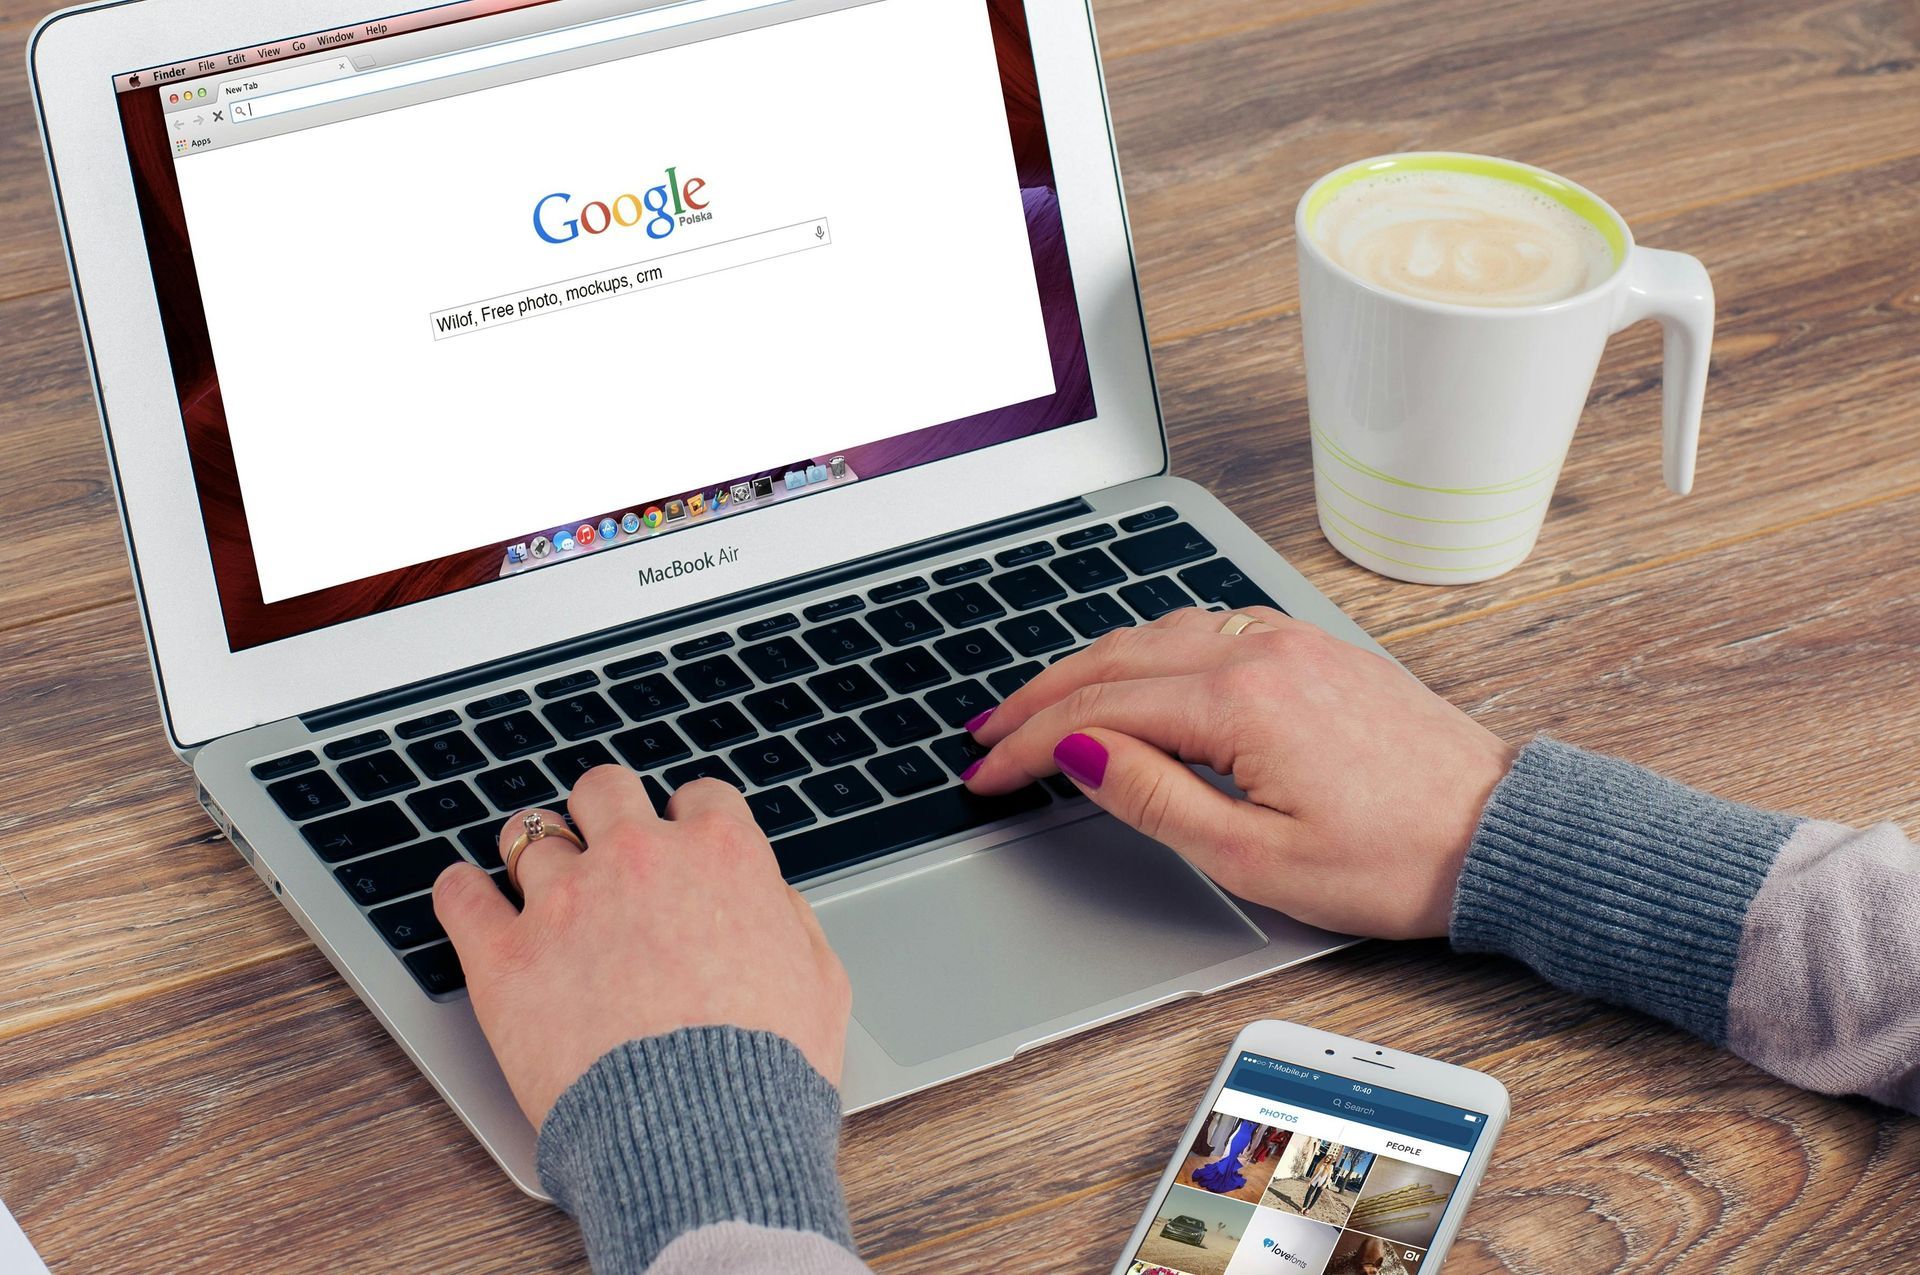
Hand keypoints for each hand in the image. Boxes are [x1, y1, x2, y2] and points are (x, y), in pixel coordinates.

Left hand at [432, 771, 851, 1126]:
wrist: (703, 1134)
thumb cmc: (767, 1070)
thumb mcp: (820, 985)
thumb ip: (792, 923)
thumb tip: (770, 901)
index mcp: (721, 856)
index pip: (700, 798)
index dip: (688, 821)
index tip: (678, 842)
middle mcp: (639, 859)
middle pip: (605, 790)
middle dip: (604, 811)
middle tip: (600, 841)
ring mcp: (566, 902)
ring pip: (528, 835)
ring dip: (532, 851)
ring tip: (529, 874)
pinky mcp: (505, 957)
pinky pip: (461, 897)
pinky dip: (459, 892)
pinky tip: (463, 894)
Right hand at [964, 608, 1516, 938]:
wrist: (1497, 834)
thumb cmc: (1392, 859)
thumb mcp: (1254, 857)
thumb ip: (1153, 797)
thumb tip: (1076, 754)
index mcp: (1239, 702)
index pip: (1096, 712)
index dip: (1027, 746)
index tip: (985, 773)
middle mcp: (1259, 652)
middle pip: (1113, 659)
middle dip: (1038, 698)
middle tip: (987, 734)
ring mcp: (1288, 642)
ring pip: (1153, 636)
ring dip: (1087, 669)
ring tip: (1040, 707)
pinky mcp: (1310, 648)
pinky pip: (1201, 630)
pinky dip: (1143, 651)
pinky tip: (1130, 674)